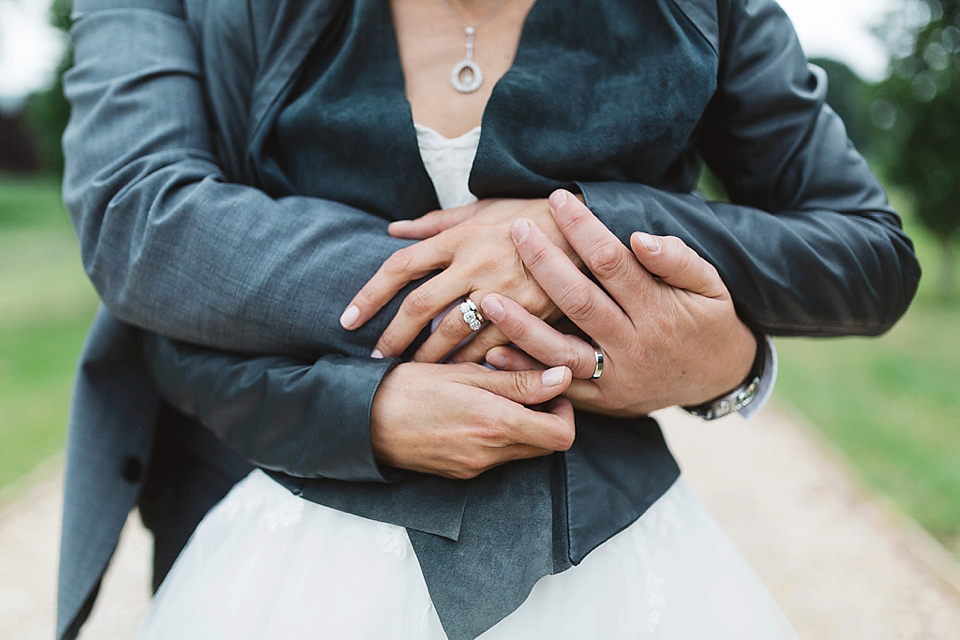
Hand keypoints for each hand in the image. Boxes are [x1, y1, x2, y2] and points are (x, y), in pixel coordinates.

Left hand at [340, 198, 581, 363]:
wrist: (587, 226)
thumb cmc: (529, 215)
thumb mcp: (481, 210)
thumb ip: (435, 223)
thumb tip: (393, 230)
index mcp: (458, 238)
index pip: (400, 267)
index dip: (369, 295)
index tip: (347, 320)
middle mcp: (474, 265)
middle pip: (419, 308)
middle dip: (393, 338)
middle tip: (376, 359)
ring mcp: (502, 292)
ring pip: (452, 335)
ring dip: (428, 358)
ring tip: (413, 372)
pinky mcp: (528, 314)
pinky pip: (491, 347)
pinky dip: (471, 364)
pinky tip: (458, 377)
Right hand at [370, 362, 574, 478]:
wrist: (363, 420)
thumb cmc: (410, 387)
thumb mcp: (466, 374)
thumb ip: (518, 381)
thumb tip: (562, 378)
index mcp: (496, 424)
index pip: (562, 435)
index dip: (566, 411)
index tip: (550, 388)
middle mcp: (490, 454)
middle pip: (546, 446)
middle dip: (546, 417)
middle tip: (526, 386)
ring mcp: (475, 468)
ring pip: (522, 452)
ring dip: (522, 426)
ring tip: (496, 395)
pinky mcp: (461, 473)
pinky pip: (497, 458)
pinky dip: (499, 437)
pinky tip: (476, 411)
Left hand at [480, 190, 756, 417]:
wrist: (719, 379)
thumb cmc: (709, 320)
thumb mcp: (711, 285)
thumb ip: (678, 260)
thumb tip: (638, 237)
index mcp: (658, 311)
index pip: (613, 263)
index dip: (584, 230)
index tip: (558, 199)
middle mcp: (633, 345)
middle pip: (579, 300)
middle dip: (544, 263)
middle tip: (517, 229)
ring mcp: (615, 377)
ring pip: (560, 350)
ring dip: (521, 326)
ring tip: (487, 298)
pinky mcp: (602, 400)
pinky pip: (560, 387)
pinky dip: (526, 371)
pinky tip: (493, 354)